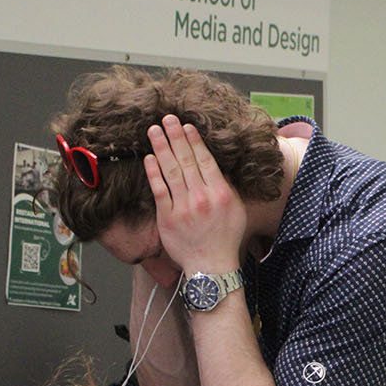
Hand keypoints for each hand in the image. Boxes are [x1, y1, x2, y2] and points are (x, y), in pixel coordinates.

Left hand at [145, 115, 245, 274]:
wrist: (212, 266)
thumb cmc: (225, 238)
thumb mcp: (236, 209)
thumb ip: (226, 186)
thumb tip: (217, 165)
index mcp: (221, 193)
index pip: (205, 160)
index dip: (194, 141)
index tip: (186, 126)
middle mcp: (202, 198)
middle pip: (186, 161)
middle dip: (176, 136)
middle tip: (167, 119)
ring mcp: (183, 207)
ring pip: (171, 171)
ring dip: (162, 148)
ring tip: (154, 131)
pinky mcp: (167, 217)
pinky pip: (159, 190)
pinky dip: (154, 172)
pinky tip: (149, 158)